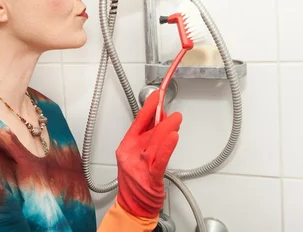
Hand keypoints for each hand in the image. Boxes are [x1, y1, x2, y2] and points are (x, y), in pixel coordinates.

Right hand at [115, 89, 182, 217]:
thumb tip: (161, 119)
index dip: (148, 107)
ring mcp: (139, 166)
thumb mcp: (137, 153)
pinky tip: (173, 137)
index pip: (138, 122)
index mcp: (126, 146)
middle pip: (148, 132)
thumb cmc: (136, 181)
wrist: (134, 206)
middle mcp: (131, 155)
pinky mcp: (151, 178)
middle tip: (173, 112)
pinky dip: (167, 148)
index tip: (157, 95)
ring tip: (177, 119)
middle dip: (162, 119)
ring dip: (167, 128)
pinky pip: (160, 160)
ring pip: (155, 143)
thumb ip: (148, 137)